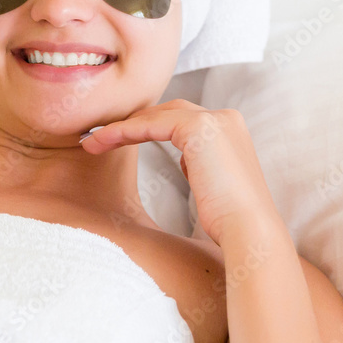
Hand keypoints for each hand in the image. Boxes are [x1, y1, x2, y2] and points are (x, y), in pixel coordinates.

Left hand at [80, 99, 281, 246]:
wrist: (249, 231)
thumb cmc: (231, 221)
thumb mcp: (215, 184)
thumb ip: (202, 165)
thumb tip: (187, 161)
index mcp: (231, 129)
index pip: (181, 119)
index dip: (148, 127)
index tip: (121, 142)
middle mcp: (225, 118)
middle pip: (168, 111)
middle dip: (133, 123)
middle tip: (101, 138)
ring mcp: (214, 119)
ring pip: (156, 116)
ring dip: (121, 127)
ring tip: (92, 142)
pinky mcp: (199, 127)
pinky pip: (151, 125)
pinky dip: (124, 132)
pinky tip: (103, 142)